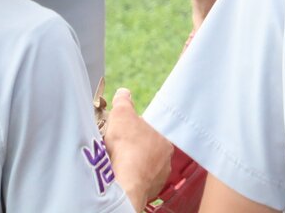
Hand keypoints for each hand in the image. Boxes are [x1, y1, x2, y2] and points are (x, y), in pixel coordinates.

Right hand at [102, 88, 172, 206]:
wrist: (126, 181)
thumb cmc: (127, 145)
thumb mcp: (122, 114)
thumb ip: (123, 101)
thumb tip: (124, 93)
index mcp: (164, 139)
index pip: (150, 130)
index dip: (135, 130)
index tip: (124, 133)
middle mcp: (166, 159)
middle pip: (148, 149)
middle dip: (135, 147)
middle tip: (119, 147)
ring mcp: (159, 177)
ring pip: (145, 167)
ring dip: (133, 164)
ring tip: (118, 163)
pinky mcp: (149, 192)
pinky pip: (140, 183)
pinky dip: (131, 179)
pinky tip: (121, 176)